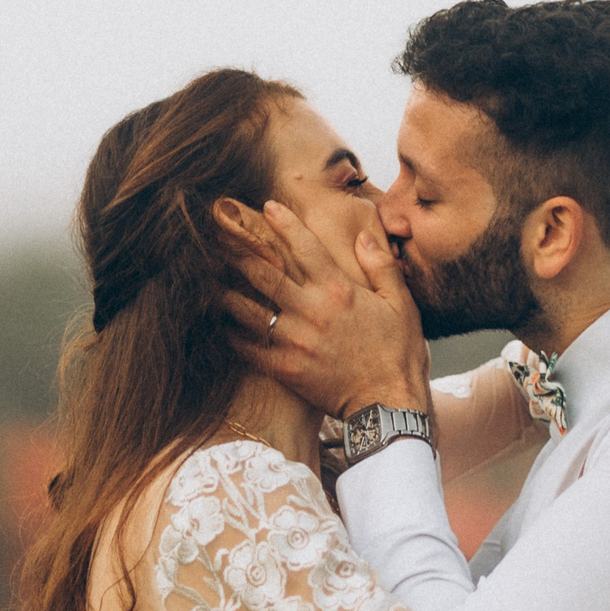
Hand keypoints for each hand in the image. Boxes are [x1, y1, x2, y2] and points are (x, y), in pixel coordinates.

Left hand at [214, 199, 432, 417]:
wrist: (390, 403)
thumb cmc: (399, 353)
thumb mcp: (401, 304)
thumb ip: (380, 266)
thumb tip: (363, 235)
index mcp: (339, 290)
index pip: (305, 247)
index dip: (285, 224)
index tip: (268, 207)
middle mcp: (312, 311)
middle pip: (265, 274)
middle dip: (240, 253)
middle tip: (219, 237)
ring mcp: (295, 341)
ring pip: (249, 310)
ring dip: (226, 293)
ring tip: (208, 280)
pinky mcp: (286, 369)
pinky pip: (250, 348)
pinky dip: (233, 336)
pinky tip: (221, 325)